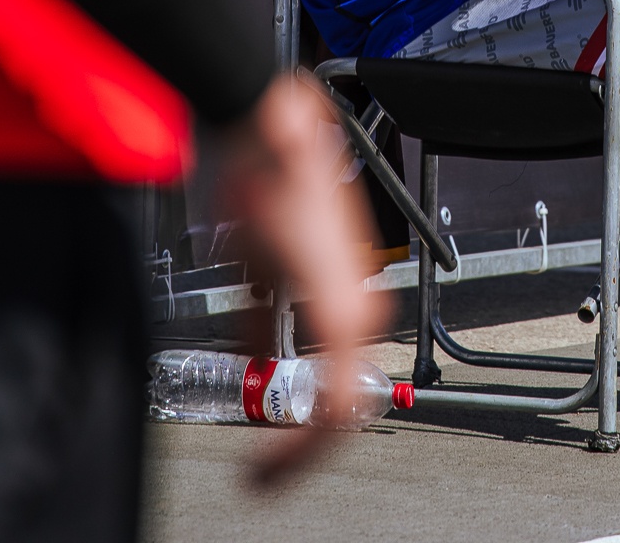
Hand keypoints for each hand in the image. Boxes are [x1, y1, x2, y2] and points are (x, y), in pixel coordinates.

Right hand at [213, 72, 388, 485]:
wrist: (269, 138)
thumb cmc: (264, 185)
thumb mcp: (260, 272)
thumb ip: (265, 323)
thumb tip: (259, 363)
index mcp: (344, 300)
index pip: (336, 388)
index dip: (304, 435)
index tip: (273, 461)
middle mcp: (360, 310)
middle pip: (338, 411)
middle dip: (298, 456)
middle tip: (263, 482)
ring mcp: (355, 312)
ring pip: (337, 413)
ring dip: (298, 454)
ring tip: (265, 478)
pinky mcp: (341, 312)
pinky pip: (329, 398)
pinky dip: (301, 436)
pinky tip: (277, 452)